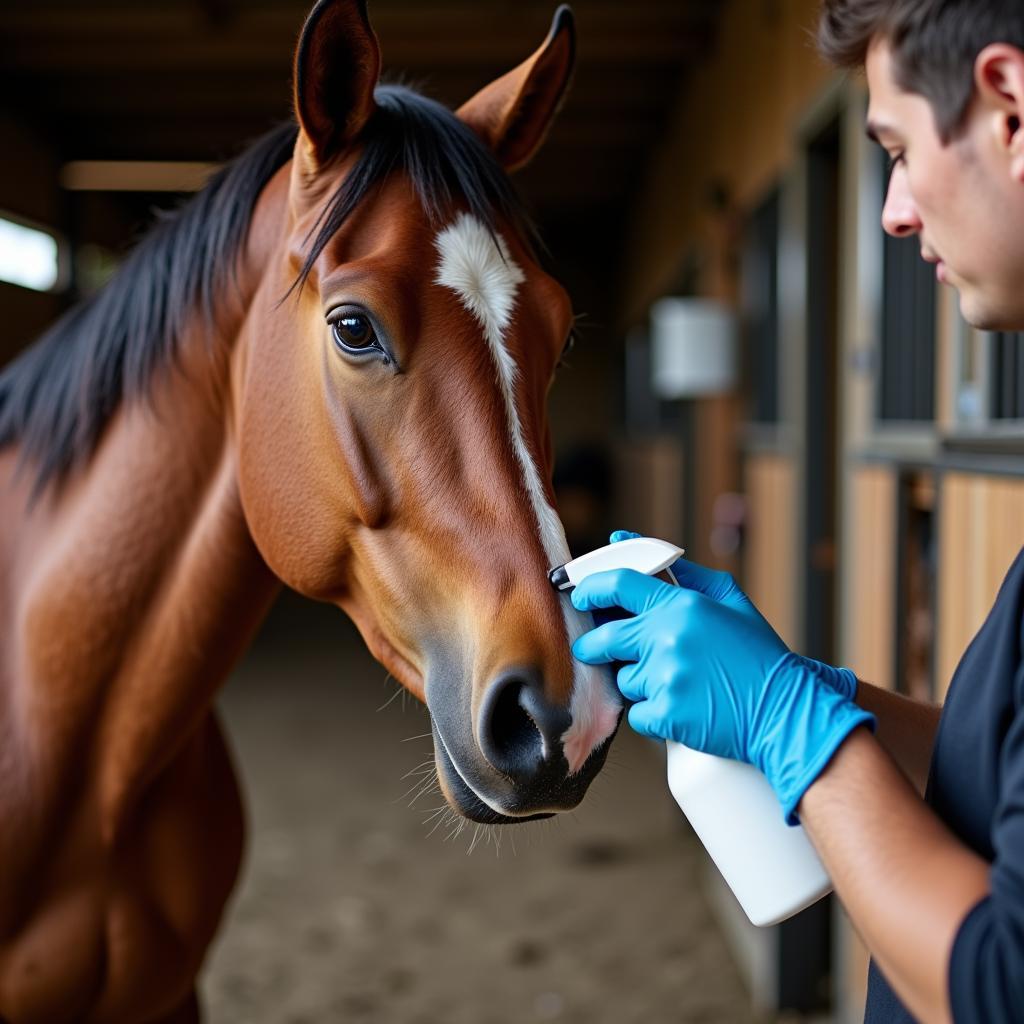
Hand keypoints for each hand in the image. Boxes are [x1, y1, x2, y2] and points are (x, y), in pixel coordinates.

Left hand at [570, 561, 873, 822]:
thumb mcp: (729, 601)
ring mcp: (665, 677)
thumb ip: (683, 574)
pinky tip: (681, 710)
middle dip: (593, 646)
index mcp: (682, 606)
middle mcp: (668, 637)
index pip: (618, 585)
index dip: (591, 588)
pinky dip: (652, 716)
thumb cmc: (758, 654)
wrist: (786, 711)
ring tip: (676, 684)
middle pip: (604, 638)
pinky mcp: (666, 715)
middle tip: (597, 649)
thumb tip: (630, 543)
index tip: (580, 596)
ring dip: (638, 683)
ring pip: (623, 679)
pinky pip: (637, 715)